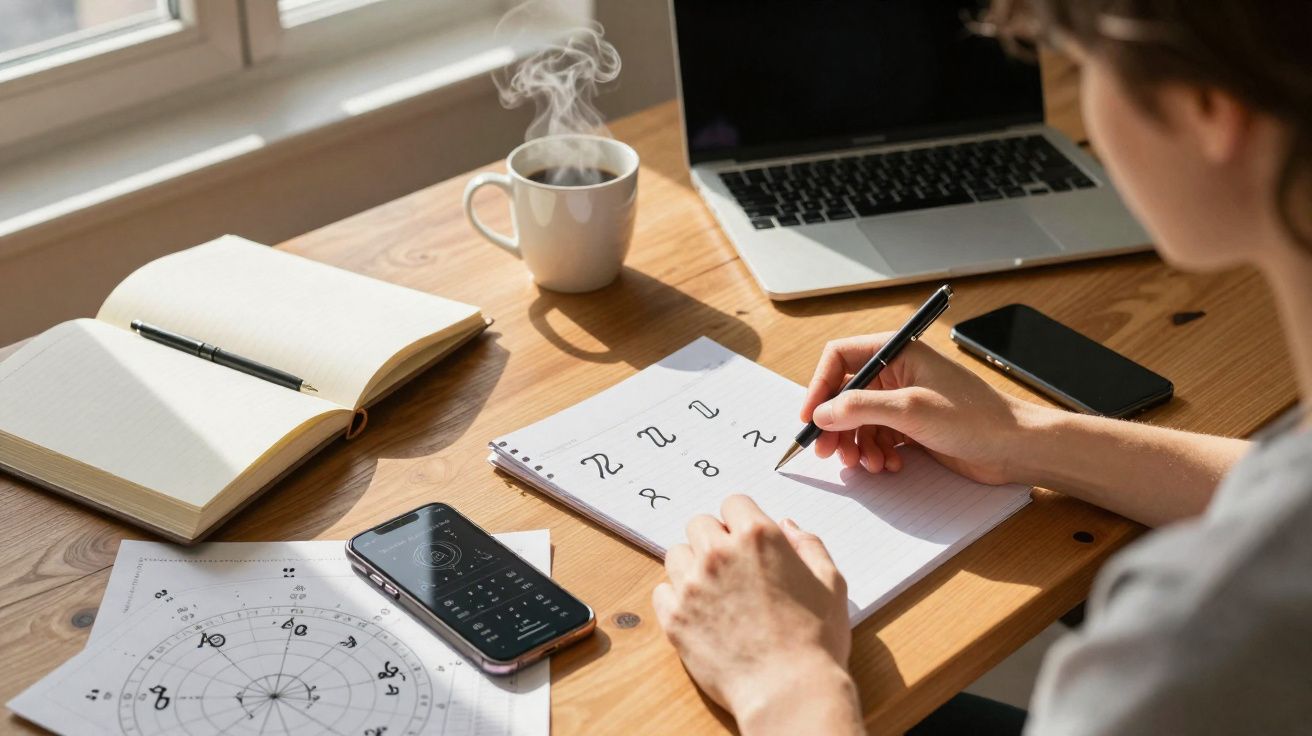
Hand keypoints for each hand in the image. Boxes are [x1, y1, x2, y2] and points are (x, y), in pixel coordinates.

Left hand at [652, 495, 862, 735]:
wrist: (788, 692)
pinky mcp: (675, 617)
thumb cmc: (816, 641)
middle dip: (714, 539)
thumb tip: (787, 525)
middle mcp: (719, 553)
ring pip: (676, 554)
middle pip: (699, 524)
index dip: (742, 520)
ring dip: (692, 565)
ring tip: (714, 590)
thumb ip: (809, 545)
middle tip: (732, 566)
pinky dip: (676, 597)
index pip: (734, 503)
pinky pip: (662, 591)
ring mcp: (692, 585)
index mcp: (759, 537)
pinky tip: (698, 612)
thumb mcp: (830, 584)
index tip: (746, 539)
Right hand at [802, 334, 1041, 484]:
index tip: (810, 417)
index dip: (819, 386)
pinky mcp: (911, 427)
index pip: (840, 358)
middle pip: (845, 394)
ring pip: (858, 421)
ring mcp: (903, 401)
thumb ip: (860, 408)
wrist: (1016, 448)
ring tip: (868, 464)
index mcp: (898, 352)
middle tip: (827, 451)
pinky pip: (877, 438)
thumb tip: (821, 413)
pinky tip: (889, 465)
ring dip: (856, 444)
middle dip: (835, 424)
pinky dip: (875, 453)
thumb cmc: (976, 418)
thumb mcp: (911, 409)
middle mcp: (898, 373)